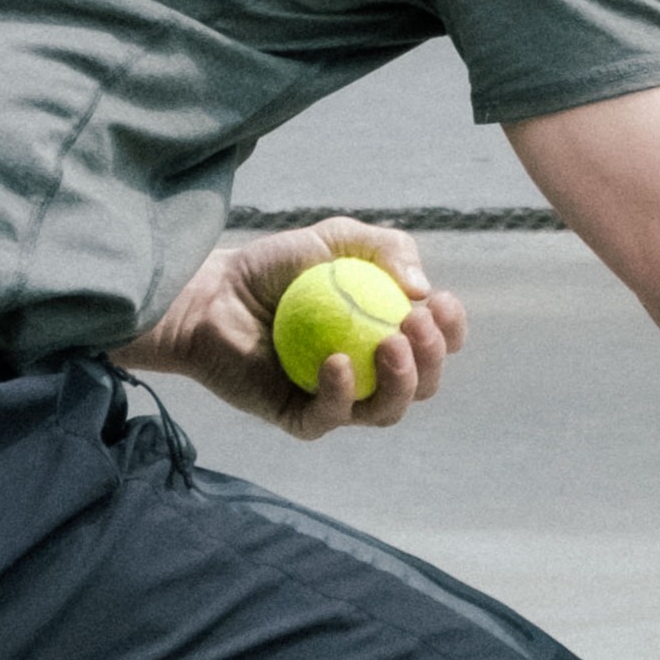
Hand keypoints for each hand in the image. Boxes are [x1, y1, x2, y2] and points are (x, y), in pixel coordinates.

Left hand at [114, 218, 465, 441]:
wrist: (209, 293)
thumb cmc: (272, 267)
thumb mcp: (334, 241)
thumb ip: (386, 248)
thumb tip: (422, 289)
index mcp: (386, 333)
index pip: (437, 343)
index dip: (451, 330)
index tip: (439, 303)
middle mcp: (369, 373)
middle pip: (423, 384)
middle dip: (432, 358)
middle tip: (411, 324)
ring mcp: (337, 400)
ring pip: (387, 411)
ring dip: (401, 382)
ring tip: (389, 344)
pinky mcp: (300, 418)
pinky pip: (332, 419)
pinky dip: (341, 394)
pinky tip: (337, 363)